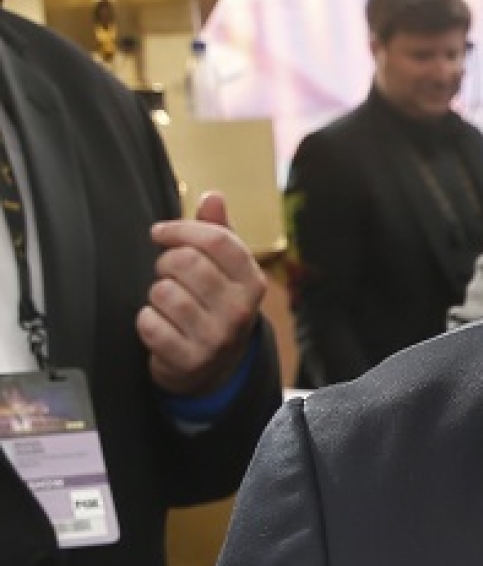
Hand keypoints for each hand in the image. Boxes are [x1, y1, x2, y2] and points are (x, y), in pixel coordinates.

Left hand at [138, 191, 264, 396]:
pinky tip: (160, 325)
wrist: (215, 368)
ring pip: (163, 293)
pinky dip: (146, 322)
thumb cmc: (215, 307)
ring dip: (156, 295)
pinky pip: (149, 324)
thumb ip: (219, 232)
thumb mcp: (226, 271)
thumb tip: (213, 196)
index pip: (217, 240)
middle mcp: (239, 310)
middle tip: (167, 273)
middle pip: (186, 262)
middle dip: (166, 263)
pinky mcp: (189, 360)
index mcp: (252, 282)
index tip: (161, 232)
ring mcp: (216, 338)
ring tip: (167, 302)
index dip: (182, 229)